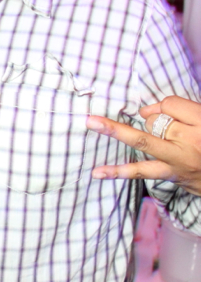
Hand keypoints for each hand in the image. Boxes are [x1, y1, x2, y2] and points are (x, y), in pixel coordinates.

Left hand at [86, 96, 200, 194]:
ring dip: (117, 132)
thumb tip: (146, 111)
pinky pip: (142, 171)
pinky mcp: (171, 176)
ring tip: (92, 123)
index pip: (171, 105)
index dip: (163, 107)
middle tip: (118, 123)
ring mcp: (179, 161)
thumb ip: (180, 109)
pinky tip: (98, 172)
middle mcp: (190, 142)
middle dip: (144, 119)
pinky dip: (119, 171)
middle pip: (156, 121)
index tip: (163, 113)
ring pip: (144, 142)